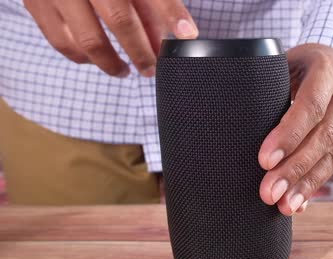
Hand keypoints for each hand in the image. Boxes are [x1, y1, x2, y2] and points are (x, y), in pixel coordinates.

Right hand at [24, 0, 197, 76]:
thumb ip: (151, 3)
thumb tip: (169, 35)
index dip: (171, 12)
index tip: (189, 34)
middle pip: (121, 19)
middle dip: (142, 50)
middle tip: (152, 67)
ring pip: (88, 39)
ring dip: (111, 62)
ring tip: (125, 70)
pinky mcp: (35, 2)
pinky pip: (61, 41)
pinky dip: (82, 57)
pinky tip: (97, 59)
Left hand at [258, 44, 332, 215]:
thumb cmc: (296, 63)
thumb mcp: (283, 62)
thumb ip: (267, 87)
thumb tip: (233, 122)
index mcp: (328, 69)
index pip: (311, 106)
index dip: (289, 135)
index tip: (264, 160)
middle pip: (324, 137)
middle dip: (295, 168)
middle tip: (268, 193)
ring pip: (332, 156)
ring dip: (306, 185)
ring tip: (283, 207)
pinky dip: (312, 186)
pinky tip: (297, 204)